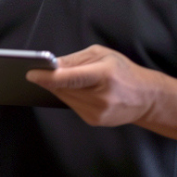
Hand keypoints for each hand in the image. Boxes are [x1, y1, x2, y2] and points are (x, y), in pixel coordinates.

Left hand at [26, 45, 158, 126]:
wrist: (145, 98)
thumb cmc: (124, 72)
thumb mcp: (103, 55)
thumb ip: (76, 60)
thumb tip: (51, 65)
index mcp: (104, 75)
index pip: (70, 78)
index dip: (48, 77)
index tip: (31, 73)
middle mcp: (101, 97)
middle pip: (63, 89)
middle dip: (52, 79)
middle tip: (44, 69)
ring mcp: (97, 112)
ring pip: (65, 98)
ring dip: (61, 88)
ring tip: (68, 79)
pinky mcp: (94, 121)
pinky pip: (72, 106)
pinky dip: (71, 97)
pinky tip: (79, 91)